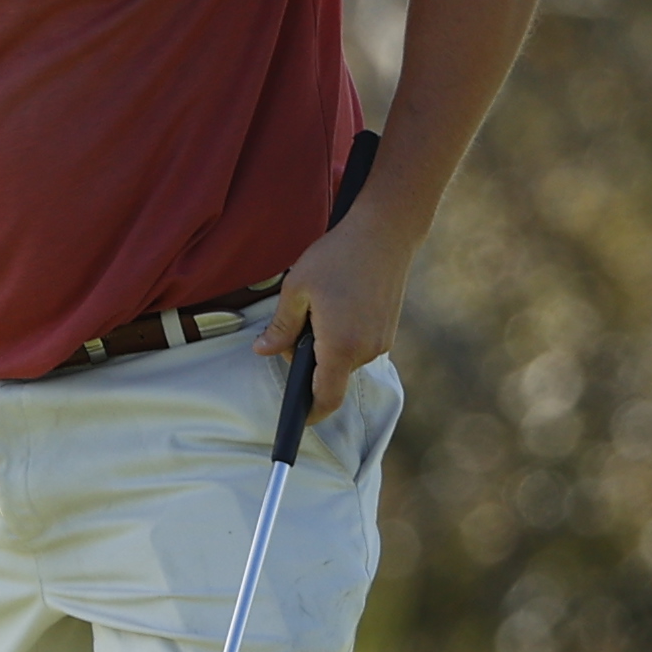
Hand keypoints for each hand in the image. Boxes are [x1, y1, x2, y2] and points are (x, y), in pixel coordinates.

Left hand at [258, 208, 414, 420]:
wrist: (385, 233)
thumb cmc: (338, 256)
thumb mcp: (297, 289)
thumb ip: (280, 327)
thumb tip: (264, 351)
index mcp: (339, 345)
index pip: (325, 398)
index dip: (310, 413)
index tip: (298, 418)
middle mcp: (365, 350)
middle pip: (331, 376)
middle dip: (309, 359)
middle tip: (298, 320)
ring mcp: (381, 341)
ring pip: (344, 359)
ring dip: (327, 345)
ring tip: (323, 305)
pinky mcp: (388, 331)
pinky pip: (359, 345)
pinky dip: (344, 335)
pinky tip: (341, 303)